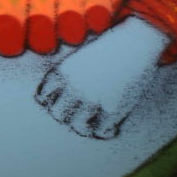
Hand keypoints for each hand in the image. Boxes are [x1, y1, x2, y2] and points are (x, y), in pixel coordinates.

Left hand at [34, 18, 168, 139]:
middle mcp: (72, 88)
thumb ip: (67, 79)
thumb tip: (64, 102)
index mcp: (61, 73)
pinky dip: (105, 132)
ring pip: (78, 127)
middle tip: (79, 116)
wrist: (133, 44)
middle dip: (66, 116)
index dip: (52, 103)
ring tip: (94, 125)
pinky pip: (101, 131)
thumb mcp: (77, 60)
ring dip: (85, 127)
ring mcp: (91, 100)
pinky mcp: (111, 109)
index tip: (64, 104)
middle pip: (57, 114)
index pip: (43, 98)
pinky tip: (112, 127)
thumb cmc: (108, 50)